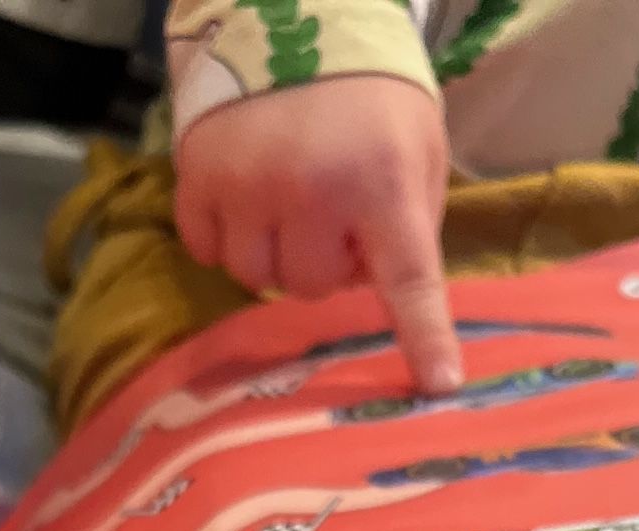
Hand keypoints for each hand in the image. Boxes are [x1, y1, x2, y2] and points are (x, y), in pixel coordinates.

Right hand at [176, 76, 461, 392]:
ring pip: (257, 277)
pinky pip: (209, 251)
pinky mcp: (199, 179)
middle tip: (330, 209)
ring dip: (273, 252)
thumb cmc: (368, 95)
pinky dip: (226, 234)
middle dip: (324, 260)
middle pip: (313, 287)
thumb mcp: (417, 146)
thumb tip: (382, 293)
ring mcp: (248, 186)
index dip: (425, 336)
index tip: (439, 386)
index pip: (409, 279)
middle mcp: (313, 190)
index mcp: (382, 182)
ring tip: (286, 200)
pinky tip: (244, 195)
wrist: (292, 14)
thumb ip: (409, 222)